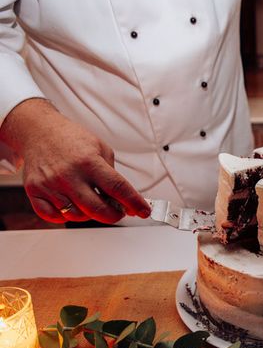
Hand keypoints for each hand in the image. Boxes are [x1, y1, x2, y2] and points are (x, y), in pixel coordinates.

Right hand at [0, 99, 149, 223]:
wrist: (38, 130)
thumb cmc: (71, 139)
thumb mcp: (100, 148)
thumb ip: (112, 173)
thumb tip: (124, 198)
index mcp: (89, 161)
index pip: (118, 188)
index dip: (134, 203)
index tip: (144, 211)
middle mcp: (69, 174)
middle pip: (98, 209)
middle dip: (114, 215)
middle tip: (119, 211)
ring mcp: (50, 184)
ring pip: (77, 215)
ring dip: (90, 215)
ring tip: (93, 202)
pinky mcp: (34, 191)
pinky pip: (53, 217)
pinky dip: (65, 216)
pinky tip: (72, 205)